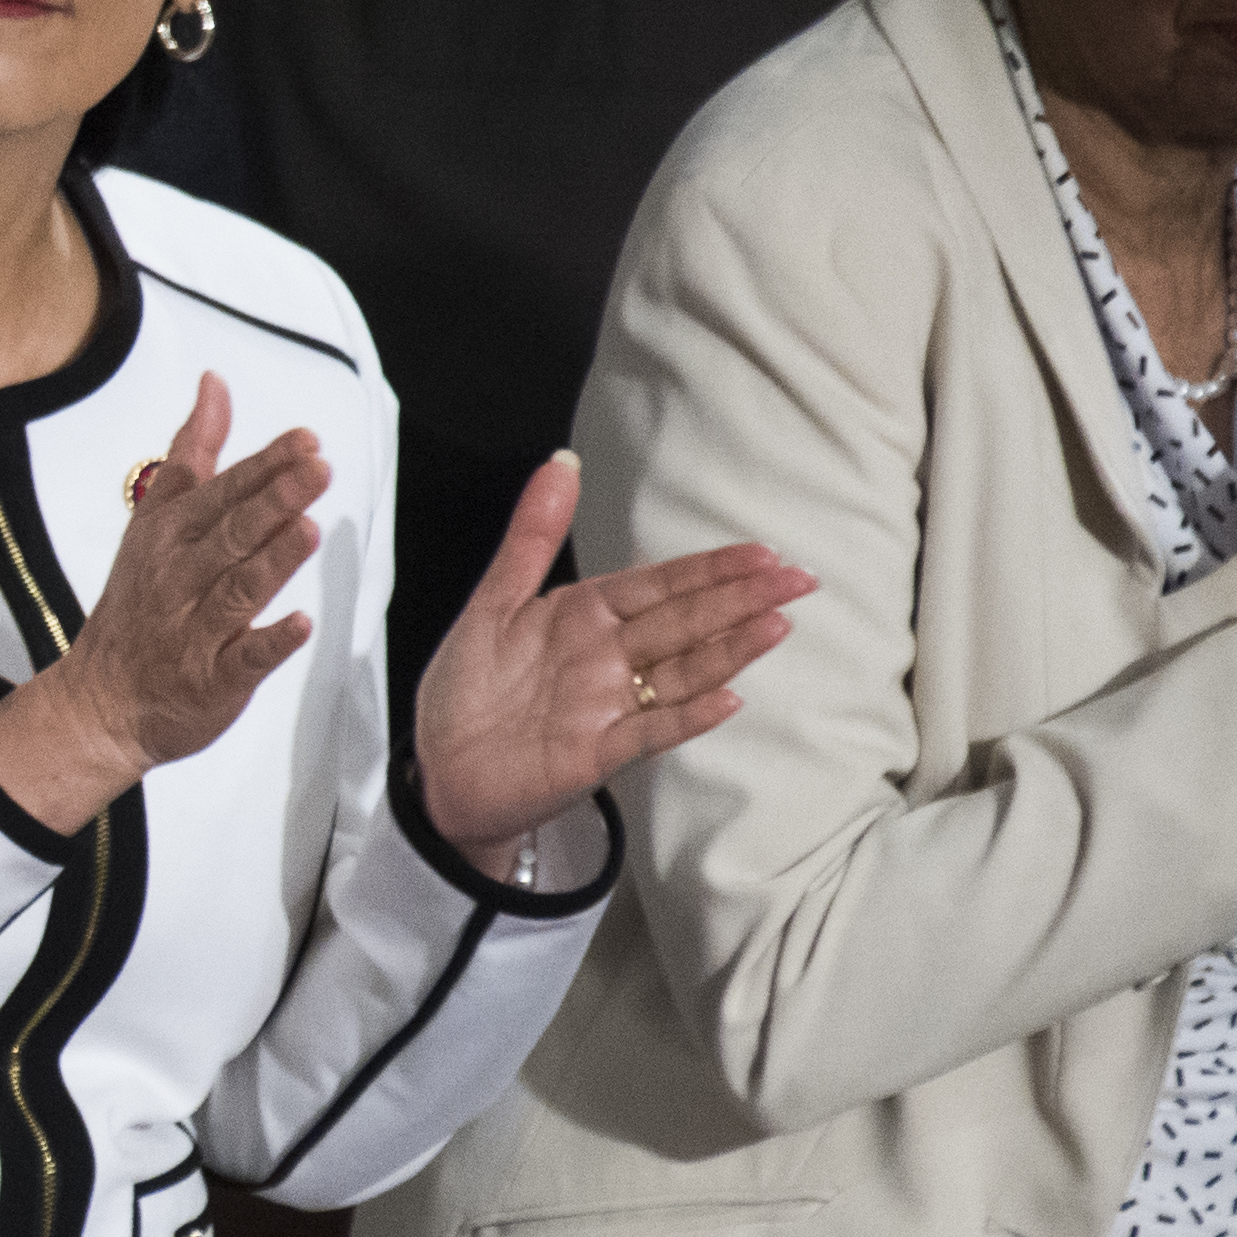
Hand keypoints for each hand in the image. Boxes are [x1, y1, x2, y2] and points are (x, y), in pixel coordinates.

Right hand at [0, 377, 325, 834]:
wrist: (101, 701)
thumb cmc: (139, 601)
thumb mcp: (155, 519)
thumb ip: (192, 453)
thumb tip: (214, 384)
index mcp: (169, 535)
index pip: (222, 492)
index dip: (264, 466)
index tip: (305, 440)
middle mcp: (180, 578)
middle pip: (232, 533)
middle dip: (274, 500)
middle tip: (317, 469)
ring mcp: (195, 631)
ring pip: (238, 589)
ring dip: (273, 560)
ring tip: (309, 530)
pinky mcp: (212, 680)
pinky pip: (243, 659)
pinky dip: (270, 642)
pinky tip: (300, 624)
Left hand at [407, 452, 810, 875]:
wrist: (439, 771)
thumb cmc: (467, 691)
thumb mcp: (492, 601)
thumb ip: (531, 536)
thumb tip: (559, 465)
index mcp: (586, 617)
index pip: (661, 585)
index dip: (711, 569)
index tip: (762, 553)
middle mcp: (608, 659)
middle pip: (685, 623)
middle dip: (741, 600)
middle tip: (797, 580)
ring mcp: (609, 707)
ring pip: (681, 672)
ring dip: (729, 651)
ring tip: (774, 625)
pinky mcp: (597, 753)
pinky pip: (650, 731)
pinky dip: (687, 716)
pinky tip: (725, 698)